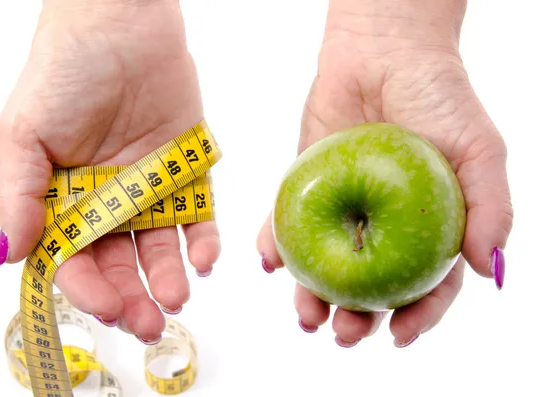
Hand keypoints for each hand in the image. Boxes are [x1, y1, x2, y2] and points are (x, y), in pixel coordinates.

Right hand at [0, 0, 219, 342]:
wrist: (122, 23)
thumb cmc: (65, 69)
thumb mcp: (24, 131)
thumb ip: (18, 193)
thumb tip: (13, 252)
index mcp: (61, 197)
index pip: (73, 258)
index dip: (89, 288)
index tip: (108, 307)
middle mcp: (106, 199)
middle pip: (119, 262)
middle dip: (132, 297)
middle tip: (150, 323)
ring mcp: (148, 188)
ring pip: (159, 247)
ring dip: (168, 277)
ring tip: (177, 297)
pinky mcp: (186, 171)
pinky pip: (197, 215)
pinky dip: (202, 241)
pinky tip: (204, 258)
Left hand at [257, 0, 512, 346]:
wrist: (383, 51)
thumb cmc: (438, 95)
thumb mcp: (479, 149)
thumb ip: (490, 208)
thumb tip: (489, 271)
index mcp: (429, 224)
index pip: (426, 282)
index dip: (416, 315)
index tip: (399, 337)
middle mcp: (384, 223)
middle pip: (370, 284)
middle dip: (356, 317)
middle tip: (342, 334)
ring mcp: (344, 206)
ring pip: (327, 263)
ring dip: (313, 295)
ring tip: (305, 315)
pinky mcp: (308, 184)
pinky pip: (289, 221)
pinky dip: (277, 244)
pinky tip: (270, 261)